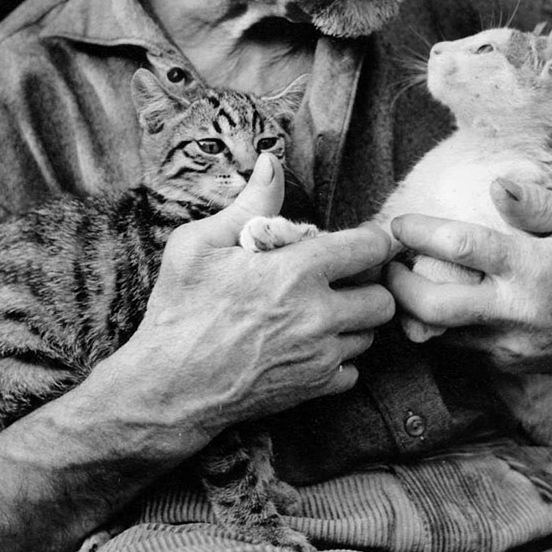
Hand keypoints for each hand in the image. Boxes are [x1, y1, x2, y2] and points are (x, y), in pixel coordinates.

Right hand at [105, 153, 394, 450]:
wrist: (167, 388)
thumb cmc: (179, 311)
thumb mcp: (199, 245)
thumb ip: (249, 204)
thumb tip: (271, 162)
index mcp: (295, 272)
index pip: (370, 248)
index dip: (373, 240)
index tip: (362, 241)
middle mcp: (318, 316)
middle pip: (384, 297)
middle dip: (369, 284)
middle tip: (344, 279)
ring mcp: (319, 357)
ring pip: (371, 335)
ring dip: (355, 321)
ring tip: (323, 311)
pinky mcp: (313, 389)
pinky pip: (353, 371)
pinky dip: (339, 358)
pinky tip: (311, 346)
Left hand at [387, 179, 551, 382]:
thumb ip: (539, 203)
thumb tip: (497, 185)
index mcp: (534, 268)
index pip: (462, 246)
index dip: (420, 231)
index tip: (398, 222)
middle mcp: (514, 311)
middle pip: (432, 306)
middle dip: (395, 283)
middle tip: (385, 261)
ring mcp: (506, 344)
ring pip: (435, 332)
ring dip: (409, 307)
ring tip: (400, 277)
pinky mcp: (503, 364)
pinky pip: (455, 344)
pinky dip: (436, 323)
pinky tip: (432, 299)